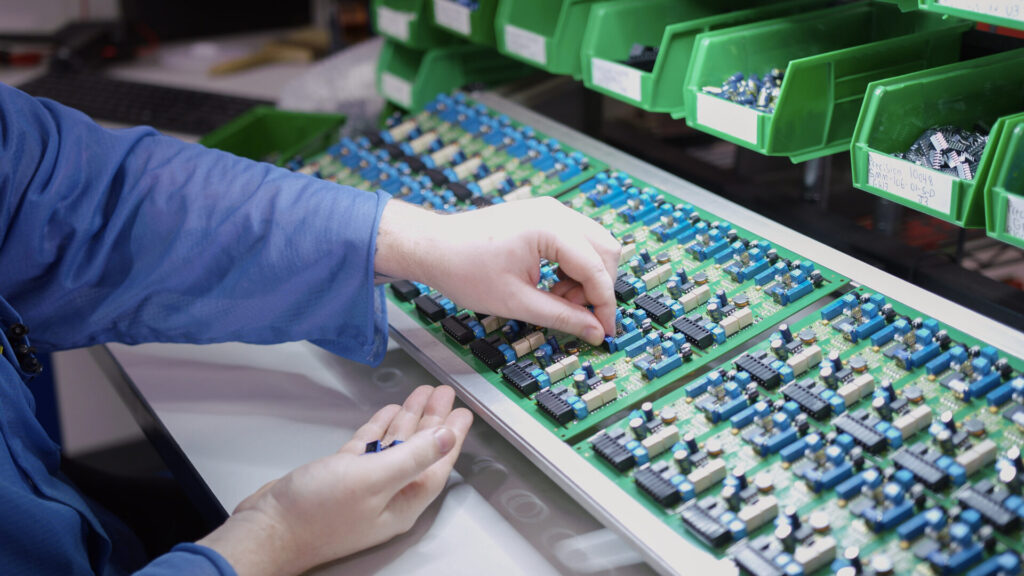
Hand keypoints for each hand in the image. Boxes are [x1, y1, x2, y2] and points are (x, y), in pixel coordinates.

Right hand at [197, 386, 472, 575]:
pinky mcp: (340, 477)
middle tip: (443, 394)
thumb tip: (447, 438)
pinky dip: (379, 429)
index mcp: (402, 502)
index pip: (436, 463)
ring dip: (408, 419)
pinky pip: (369, 448)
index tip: (463, 413)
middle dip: (432, 420)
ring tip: (422, 394)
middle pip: (418, 450)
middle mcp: (387, 495)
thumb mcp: (373, 479)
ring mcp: (363, 486)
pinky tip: (388, 413)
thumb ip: (413, 456)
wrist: (267, 529)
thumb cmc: (316, 514)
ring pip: (394, 446)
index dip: (451, 436)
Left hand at [376, 198, 619, 344]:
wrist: (433, 247)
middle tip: (578, 314)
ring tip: (557, 300)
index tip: (604, 330)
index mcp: (550, 228)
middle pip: (606, 250)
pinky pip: (576, 241)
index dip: (604, 304)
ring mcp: (550, 211)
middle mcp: (555, 212)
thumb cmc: (462, 267)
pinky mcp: (542, 217)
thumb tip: (593, 331)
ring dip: (586, 278)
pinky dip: (573, 267)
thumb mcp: (516, 302)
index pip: (597, 269)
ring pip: (593, 245)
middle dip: (598, 287)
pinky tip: (552, 286)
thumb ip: (561, 317)